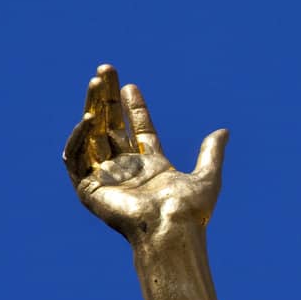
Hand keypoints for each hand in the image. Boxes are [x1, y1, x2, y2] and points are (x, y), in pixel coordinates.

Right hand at [63, 64, 227, 240]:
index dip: (135, 107)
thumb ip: (211, 152)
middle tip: (105, 70)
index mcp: (152, 166)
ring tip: (96, 81)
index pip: (139, 130)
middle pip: (113, 126)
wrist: (169, 229)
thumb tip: (225, 131)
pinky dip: (78, 138)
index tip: (130, 85)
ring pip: (93, 135)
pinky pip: (75, 158)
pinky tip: (88, 118)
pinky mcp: (89, 189)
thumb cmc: (190, 211)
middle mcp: (127, 170)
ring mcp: (106, 178)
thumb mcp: (207, 176)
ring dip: (92, 107)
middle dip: (108, 98)